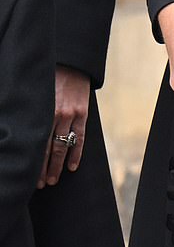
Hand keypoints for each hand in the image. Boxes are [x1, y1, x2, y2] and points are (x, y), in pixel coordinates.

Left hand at [39, 66, 90, 187]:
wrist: (71, 62)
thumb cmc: (48, 76)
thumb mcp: (35, 93)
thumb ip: (29, 111)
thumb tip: (17, 128)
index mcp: (41, 110)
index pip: (35, 142)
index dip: (33, 159)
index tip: (28, 174)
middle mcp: (54, 114)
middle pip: (47, 148)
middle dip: (43, 168)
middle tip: (39, 184)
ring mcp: (70, 115)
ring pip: (62, 146)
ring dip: (57, 165)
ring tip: (53, 179)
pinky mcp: (82, 113)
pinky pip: (79, 138)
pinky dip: (76, 154)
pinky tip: (71, 167)